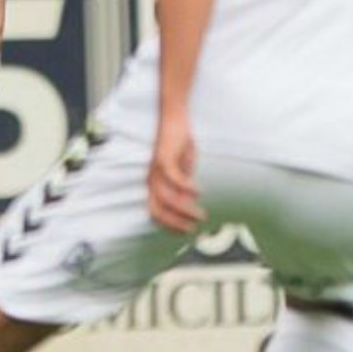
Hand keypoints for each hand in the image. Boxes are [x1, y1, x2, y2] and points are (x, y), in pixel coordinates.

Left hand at [148, 114, 203, 233]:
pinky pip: (174, 178)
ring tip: (201, 215)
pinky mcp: (164, 158)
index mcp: (154, 184)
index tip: (185, 232)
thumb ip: (184, 187)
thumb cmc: (179, 145)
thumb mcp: (183, 170)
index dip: (168, 225)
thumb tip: (190, 205)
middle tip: (193, 229)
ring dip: (185, 210)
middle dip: (175, 223)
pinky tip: (199, 192)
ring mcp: (156, 170)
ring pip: (167, 198)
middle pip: (157, 210)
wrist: (174, 119)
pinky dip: (186, 188)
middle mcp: (152, 179)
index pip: (155, 212)